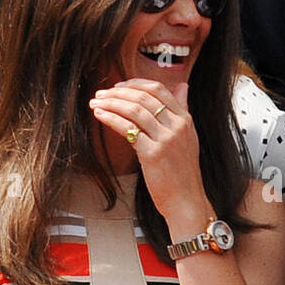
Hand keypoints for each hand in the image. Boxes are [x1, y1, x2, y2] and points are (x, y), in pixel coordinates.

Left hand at [88, 79, 211, 232]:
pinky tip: (100, 116)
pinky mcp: (153, 154)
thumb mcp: (189, 136)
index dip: (135, 84)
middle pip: (144, 97)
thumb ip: (183, 110)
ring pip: (134, 110)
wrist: (186, 200)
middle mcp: (177, 126)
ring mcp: (166, 139)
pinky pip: (128, 129)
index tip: (118, 86)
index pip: (159, 89)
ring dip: (111, 103)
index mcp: (185, 119)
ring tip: (96, 104)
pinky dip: (111, 119)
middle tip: (101, 94)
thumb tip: (182, 86)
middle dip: (118, 93)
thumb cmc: (183, 172)